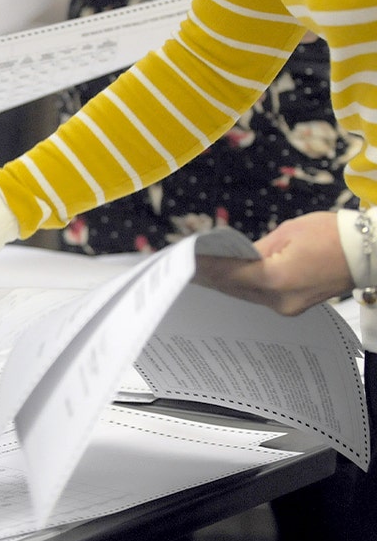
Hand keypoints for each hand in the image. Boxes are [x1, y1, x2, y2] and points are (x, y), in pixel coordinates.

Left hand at [194, 212, 352, 314]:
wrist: (367, 253)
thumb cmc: (332, 235)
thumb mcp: (287, 232)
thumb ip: (254, 249)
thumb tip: (229, 258)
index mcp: (276, 279)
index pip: (228, 274)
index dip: (204, 267)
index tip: (184, 261)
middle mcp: (279, 300)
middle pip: (233, 288)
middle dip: (209, 276)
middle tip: (183, 266)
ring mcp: (286, 308)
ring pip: (244, 295)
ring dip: (224, 282)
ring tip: (198, 271)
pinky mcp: (292, 308)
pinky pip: (259, 297)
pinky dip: (243, 286)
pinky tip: (227, 277)